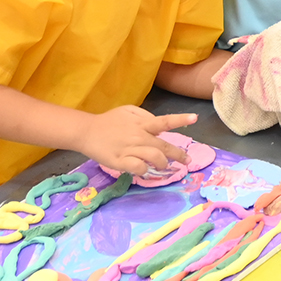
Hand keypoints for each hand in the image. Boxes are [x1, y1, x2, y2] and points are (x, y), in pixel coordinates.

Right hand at [79, 107, 197, 176]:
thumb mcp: (128, 111)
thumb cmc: (109, 121)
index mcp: (142, 123)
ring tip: (164, 165)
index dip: (180, 119)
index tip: (195, 118)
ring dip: (163, 163)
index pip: (164, 121)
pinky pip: (137, 167)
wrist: (86, 131)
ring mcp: (129, 149)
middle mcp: (138, 136)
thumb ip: (145, 116)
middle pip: (163, 146)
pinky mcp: (119, 161)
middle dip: (178, 154)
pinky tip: (145, 170)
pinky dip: (144, 170)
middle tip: (187, 161)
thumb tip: (160, 124)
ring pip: (154, 157)